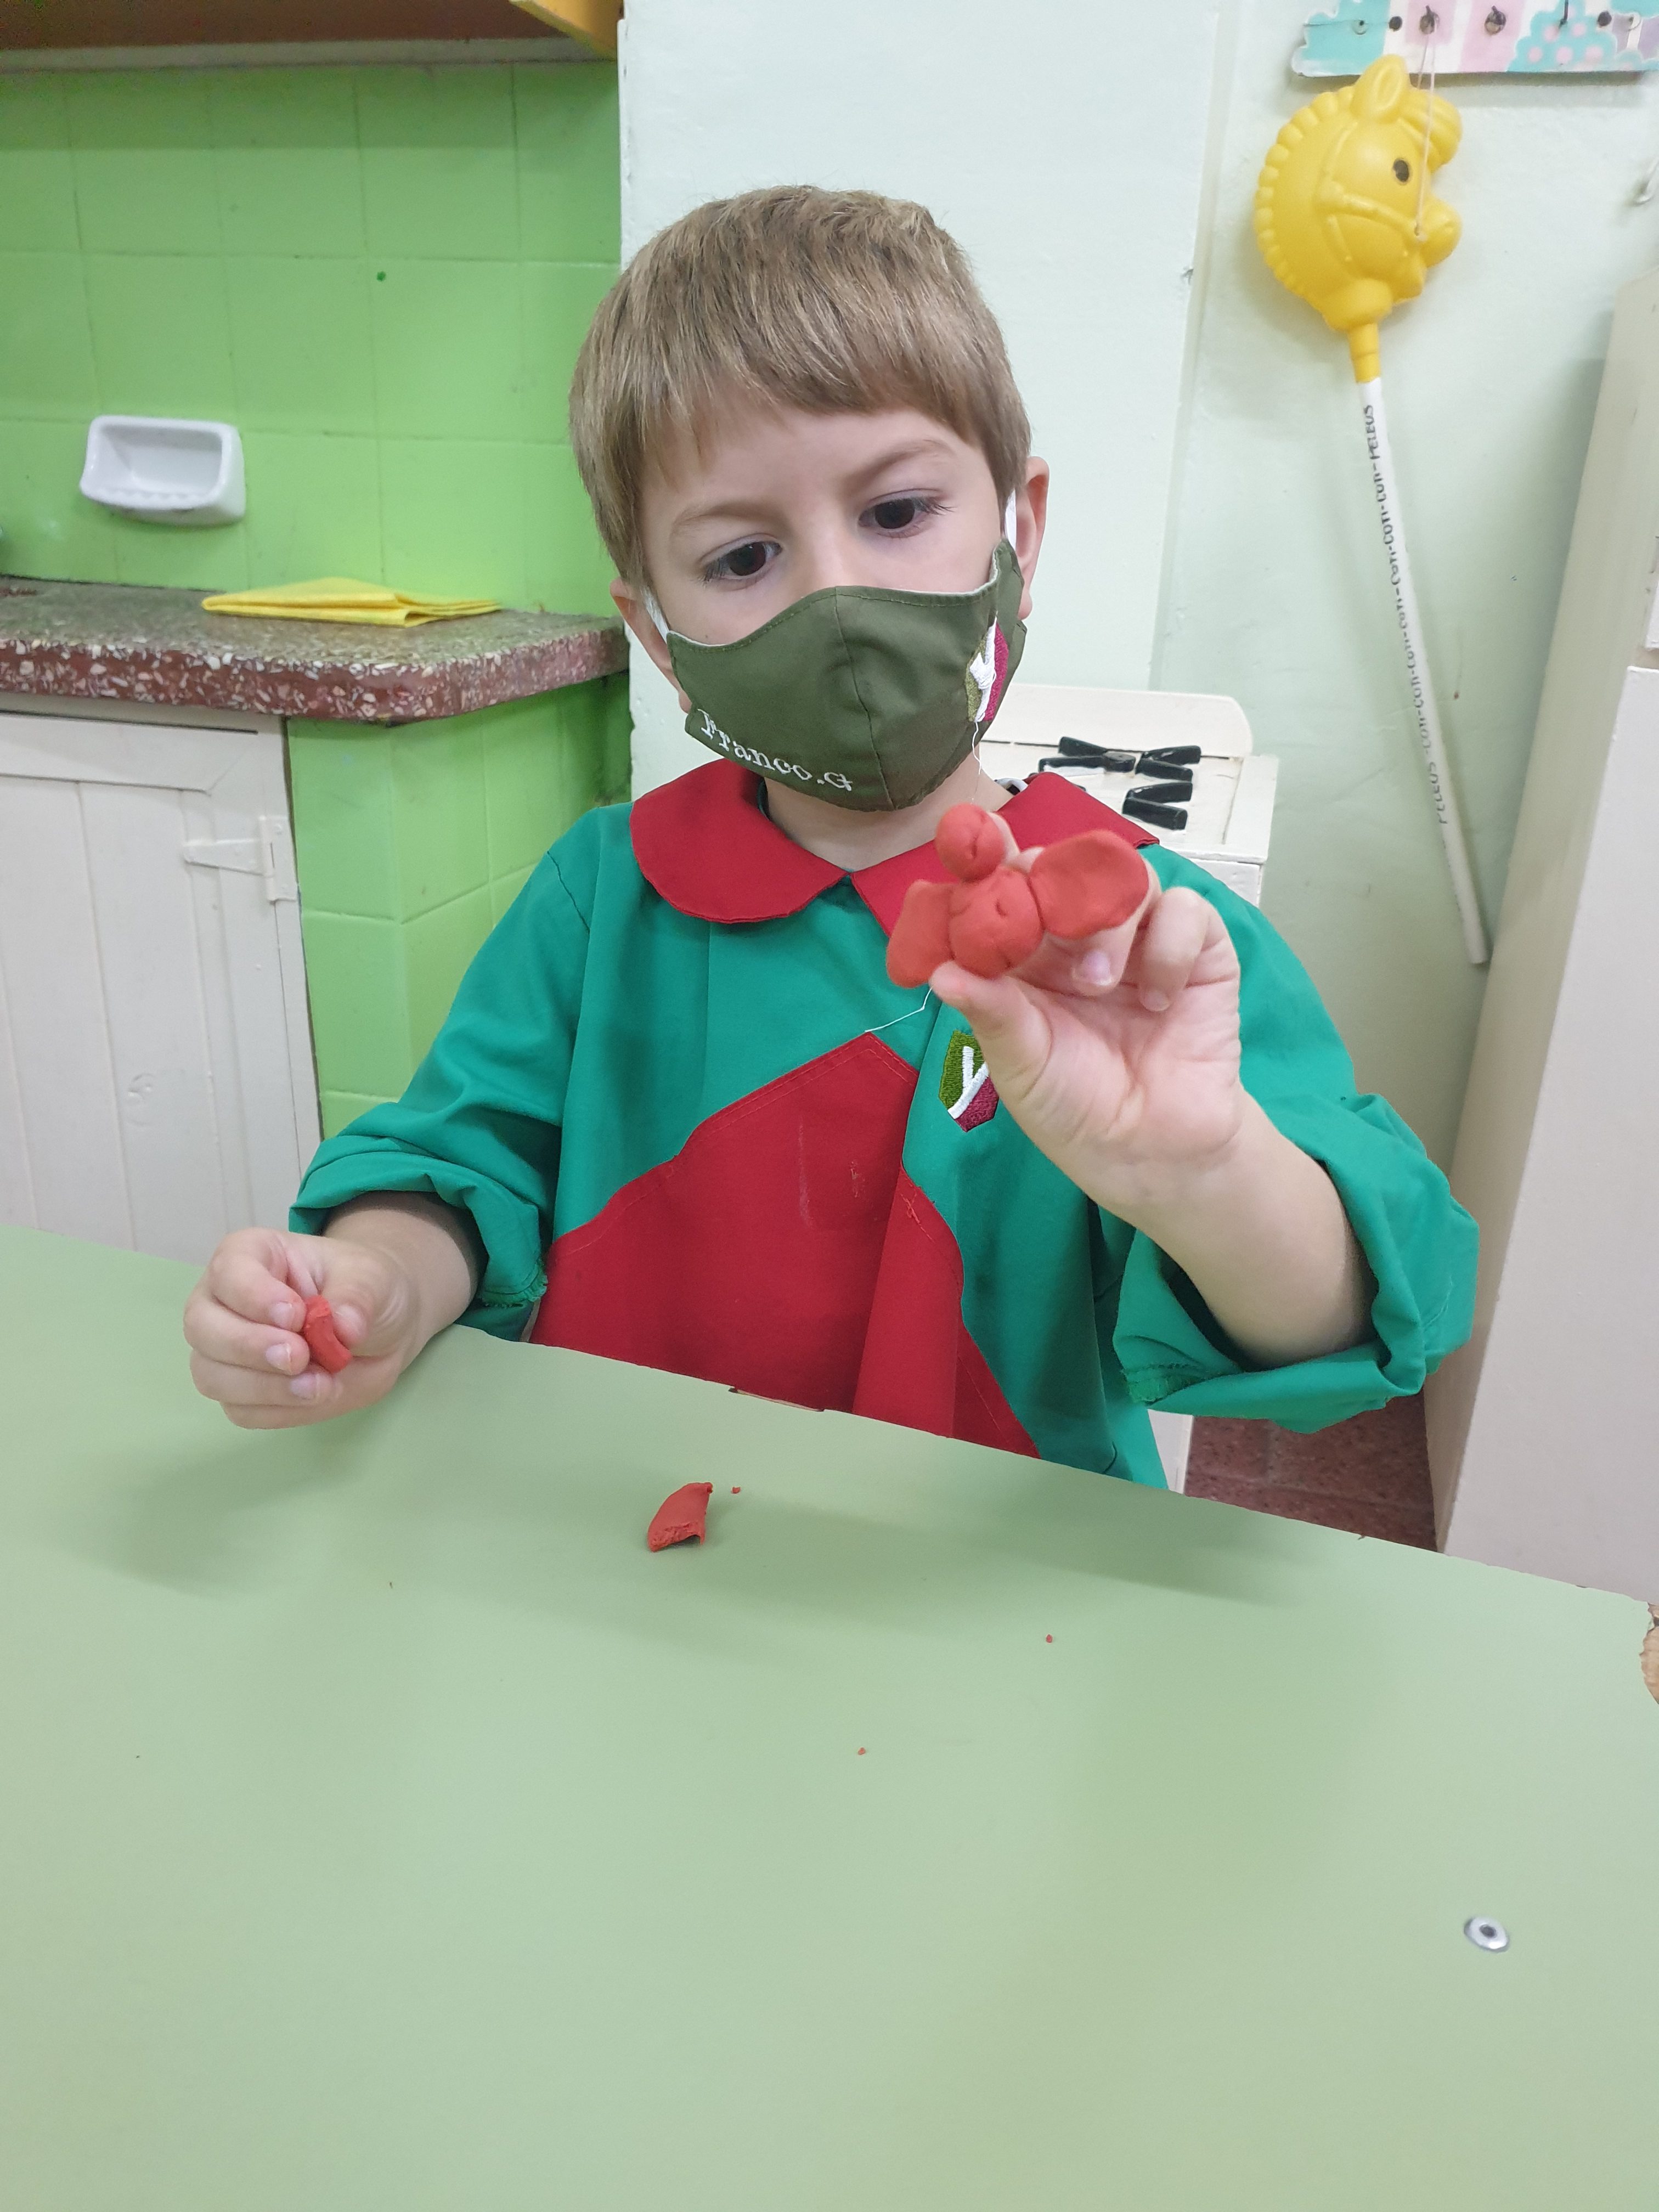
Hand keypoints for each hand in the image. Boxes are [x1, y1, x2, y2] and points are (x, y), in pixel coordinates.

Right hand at [184, 1226, 423, 1428]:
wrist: (380, 1331)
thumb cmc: (365, 1289)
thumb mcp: (373, 1279)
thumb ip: (356, 1298)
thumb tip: (343, 1329)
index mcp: (250, 1256)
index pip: (227, 1272)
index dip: (254, 1296)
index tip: (296, 1315)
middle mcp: (224, 1302)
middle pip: (202, 1328)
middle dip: (249, 1347)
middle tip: (301, 1357)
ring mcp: (226, 1351)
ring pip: (212, 1376)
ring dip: (265, 1387)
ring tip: (320, 1384)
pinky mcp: (241, 1393)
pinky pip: (240, 1411)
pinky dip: (278, 1410)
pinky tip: (314, 1397)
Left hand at [930, 829, 1247, 1219]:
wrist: (1152, 1153)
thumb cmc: (1074, 1108)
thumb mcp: (1021, 1065)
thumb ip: (991, 1014)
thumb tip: (941, 972)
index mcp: (1026, 956)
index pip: (1006, 890)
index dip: (989, 861)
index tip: (975, 842)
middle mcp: (1079, 938)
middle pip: (1067, 866)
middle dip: (1052, 875)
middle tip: (1041, 901)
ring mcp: (1141, 940)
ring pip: (1125, 878)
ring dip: (1106, 920)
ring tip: (1097, 982)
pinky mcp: (1199, 953)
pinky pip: (1188, 911)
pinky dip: (1169, 945)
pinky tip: (1158, 1002)